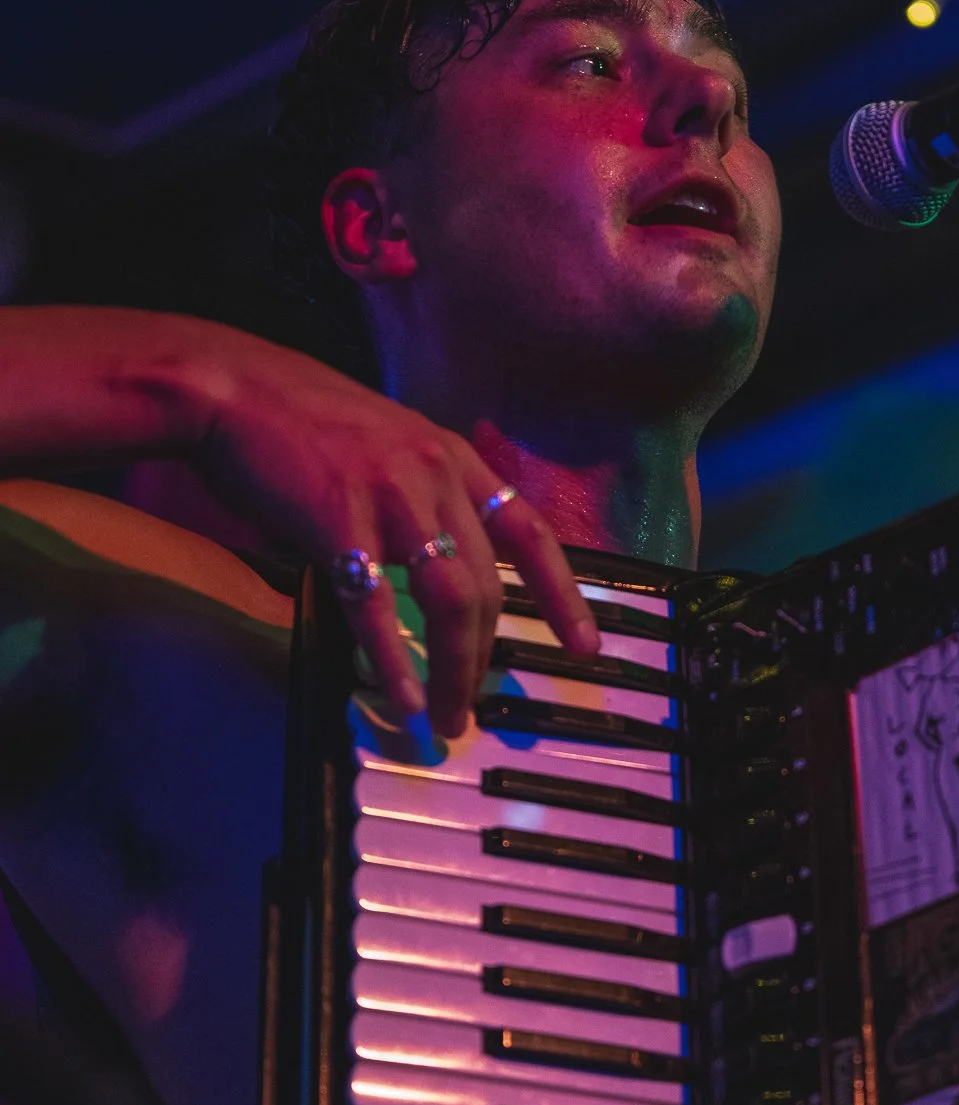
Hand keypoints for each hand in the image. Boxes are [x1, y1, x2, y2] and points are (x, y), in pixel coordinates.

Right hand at [187, 335, 598, 737]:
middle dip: (484, 657)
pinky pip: (378, 606)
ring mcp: (392, 496)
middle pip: (487, 584)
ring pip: (451, 599)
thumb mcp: (386, 449)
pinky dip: (393, 661)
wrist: (230, 388)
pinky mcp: (340, 521)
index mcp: (453, 459)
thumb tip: (427, 572)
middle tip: (472, 708)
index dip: (562, 595)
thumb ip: (418, 502)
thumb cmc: (298, 422)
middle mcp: (436, 475)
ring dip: (454, 668)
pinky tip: (403, 698)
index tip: (583, 646)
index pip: (529, 533)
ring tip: (447, 716)